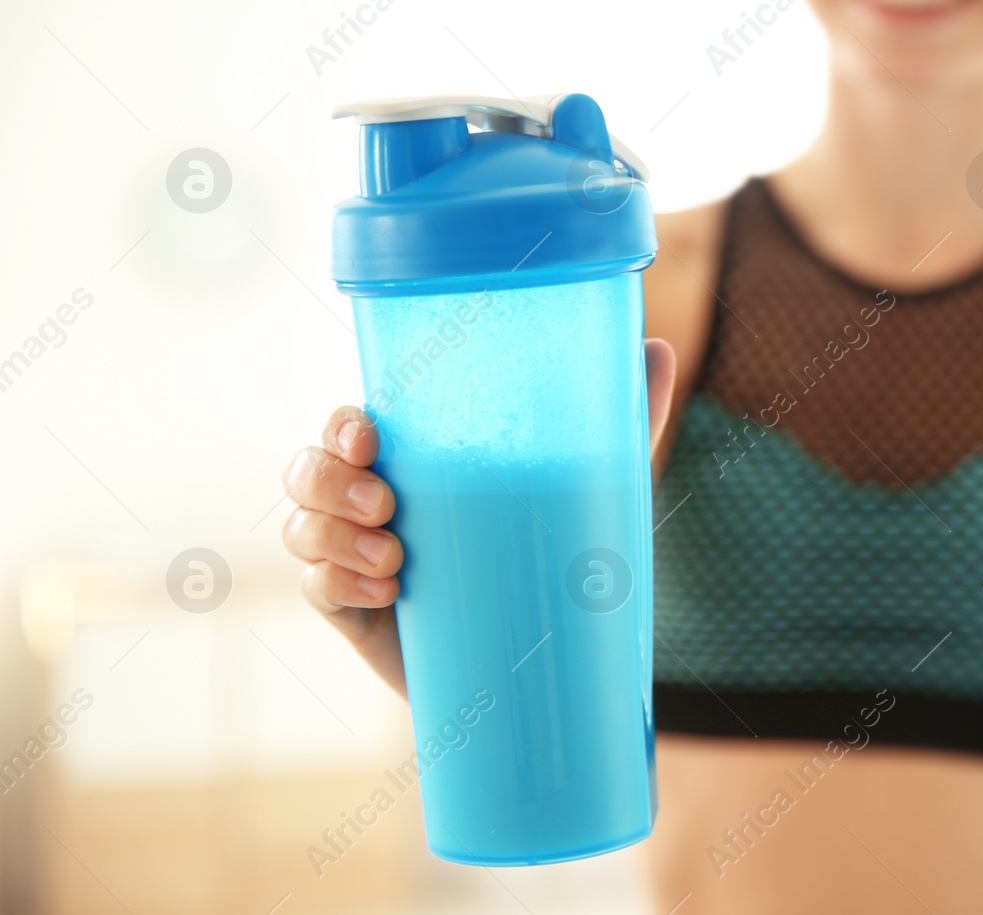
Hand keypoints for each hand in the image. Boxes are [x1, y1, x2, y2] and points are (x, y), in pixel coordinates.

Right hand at [281, 337, 677, 697]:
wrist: (537, 656)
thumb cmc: (555, 549)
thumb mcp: (591, 487)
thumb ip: (623, 422)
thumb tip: (658, 349)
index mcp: (415, 457)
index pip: (350, 422)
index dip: (342, 424)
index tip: (369, 436)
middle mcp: (371, 496)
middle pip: (308, 468)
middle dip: (330, 482)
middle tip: (388, 506)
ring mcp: (354, 553)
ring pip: (300, 526)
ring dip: (332, 537)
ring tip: (393, 559)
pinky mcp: (352, 608)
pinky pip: (315, 587)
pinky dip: (337, 584)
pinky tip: (382, 594)